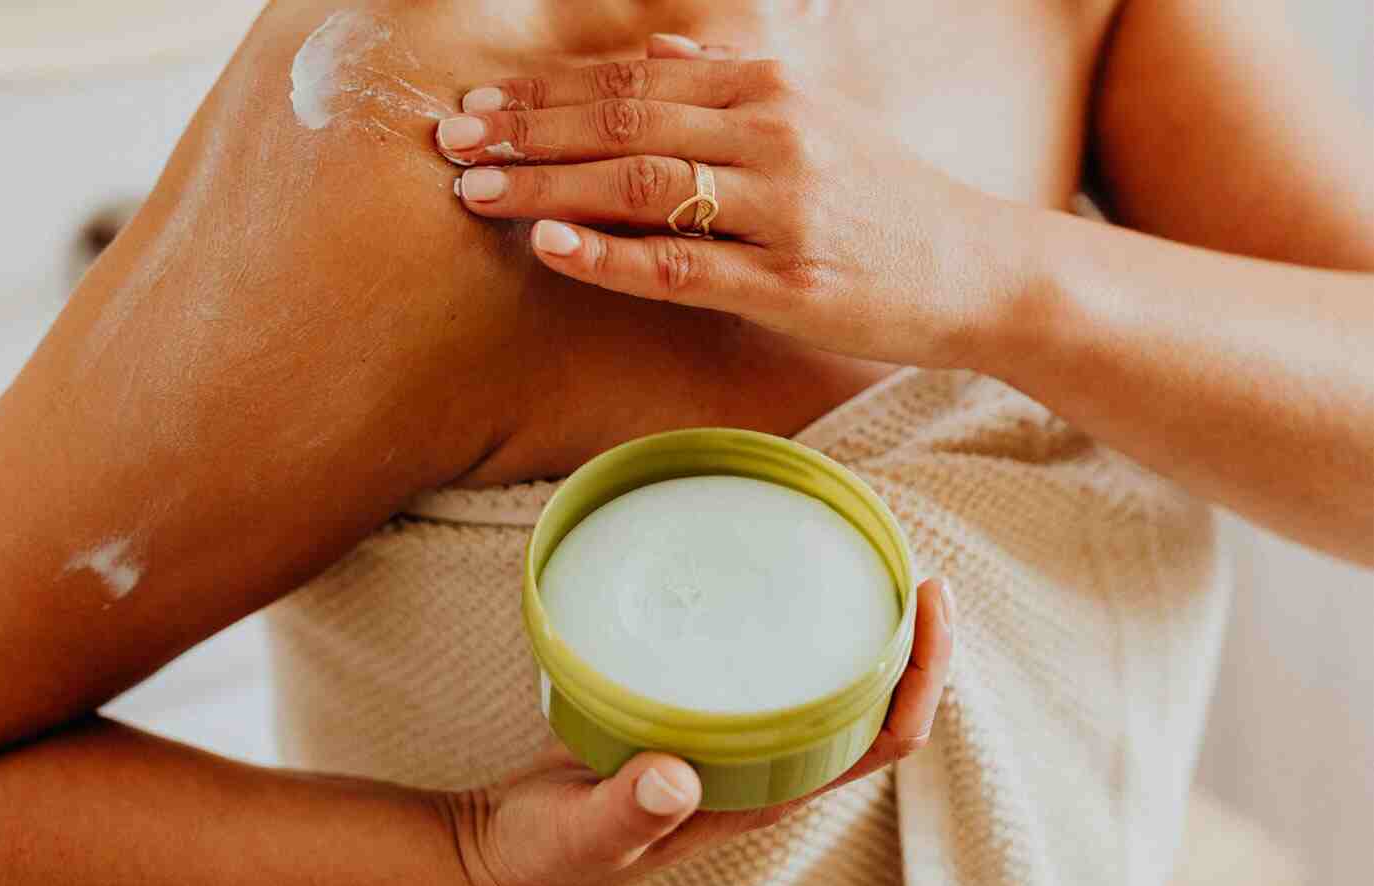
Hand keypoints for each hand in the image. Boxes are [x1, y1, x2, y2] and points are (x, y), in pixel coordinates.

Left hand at [434, 39, 1020, 369]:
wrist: (982, 267)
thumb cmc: (889, 196)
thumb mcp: (820, 117)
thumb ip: (734, 82)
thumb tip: (662, 52)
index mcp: (771, 89)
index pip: (632, 82)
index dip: (546, 93)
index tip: (479, 105)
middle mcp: (774, 136)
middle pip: (623, 123)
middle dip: (527, 131)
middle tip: (451, 141)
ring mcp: (783, 211)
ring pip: (641, 186)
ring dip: (549, 185)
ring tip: (475, 190)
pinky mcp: (790, 285)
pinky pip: (682, 266)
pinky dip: (610, 255)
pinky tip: (551, 247)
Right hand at [443, 579, 954, 885]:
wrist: (505, 855)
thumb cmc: (548, 857)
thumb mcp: (582, 836)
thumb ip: (626, 810)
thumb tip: (677, 776)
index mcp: (766, 796)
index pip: (883, 739)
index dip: (922, 673)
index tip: (926, 598)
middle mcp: (769, 768)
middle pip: (878, 701)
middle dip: (908, 634)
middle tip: (901, 554)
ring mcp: (739, 744)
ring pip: (834, 682)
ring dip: (861, 625)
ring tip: (858, 553)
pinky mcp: (701, 720)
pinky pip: (775, 670)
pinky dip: (795, 625)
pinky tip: (770, 582)